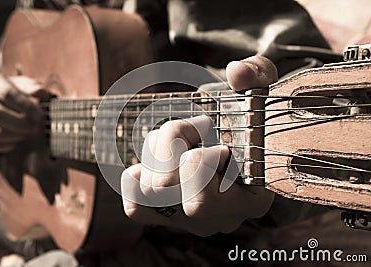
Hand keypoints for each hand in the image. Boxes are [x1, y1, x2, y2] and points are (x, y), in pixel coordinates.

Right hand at [0, 72, 49, 151]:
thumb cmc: (13, 92)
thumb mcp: (23, 84)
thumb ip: (33, 87)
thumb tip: (43, 93)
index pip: (6, 93)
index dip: (25, 105)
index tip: (38, 112)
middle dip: (20, 123)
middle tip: (35, 126)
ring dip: (17, 135)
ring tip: (27, 132)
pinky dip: (9, 144)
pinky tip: (17, 139)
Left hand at [121, 56, 277, 235]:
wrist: (234, 137)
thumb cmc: (245, 118)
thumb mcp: (258, 90)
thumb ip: (256, 74)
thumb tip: (236, 74)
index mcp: (251, 198)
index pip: (202, 198)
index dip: (199, 159)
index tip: (215, 139)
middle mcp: (221, 218)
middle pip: (164, 189)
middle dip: (170, 145)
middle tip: (193, 130)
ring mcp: (193, 221)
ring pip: (149, 191)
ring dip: (156, 154)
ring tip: (179, 142)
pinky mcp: (169, 216)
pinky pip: (136, 206)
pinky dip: (137, 178)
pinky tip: (156, 163)